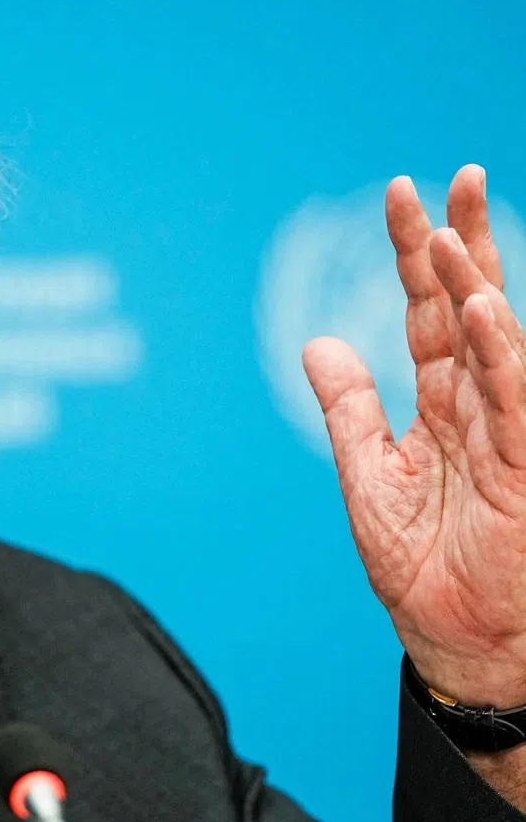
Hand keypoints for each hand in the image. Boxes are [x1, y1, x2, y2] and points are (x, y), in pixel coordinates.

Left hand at [303, 165, 525, 707]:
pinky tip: (484, 306)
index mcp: (437, 406)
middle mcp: (476, 407)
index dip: (414, 258)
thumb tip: (315, 341)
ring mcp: (507, 432)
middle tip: (454, 178)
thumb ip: (349, 410)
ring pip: (497, 341)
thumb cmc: (422, 569)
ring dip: (475, 285)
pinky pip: (517, 397)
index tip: (400, 197)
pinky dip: (503, 351)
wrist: (459, 644)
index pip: (427, 315)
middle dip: (461, 245)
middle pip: (471, 308)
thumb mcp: (369, 480)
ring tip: (452, 230)